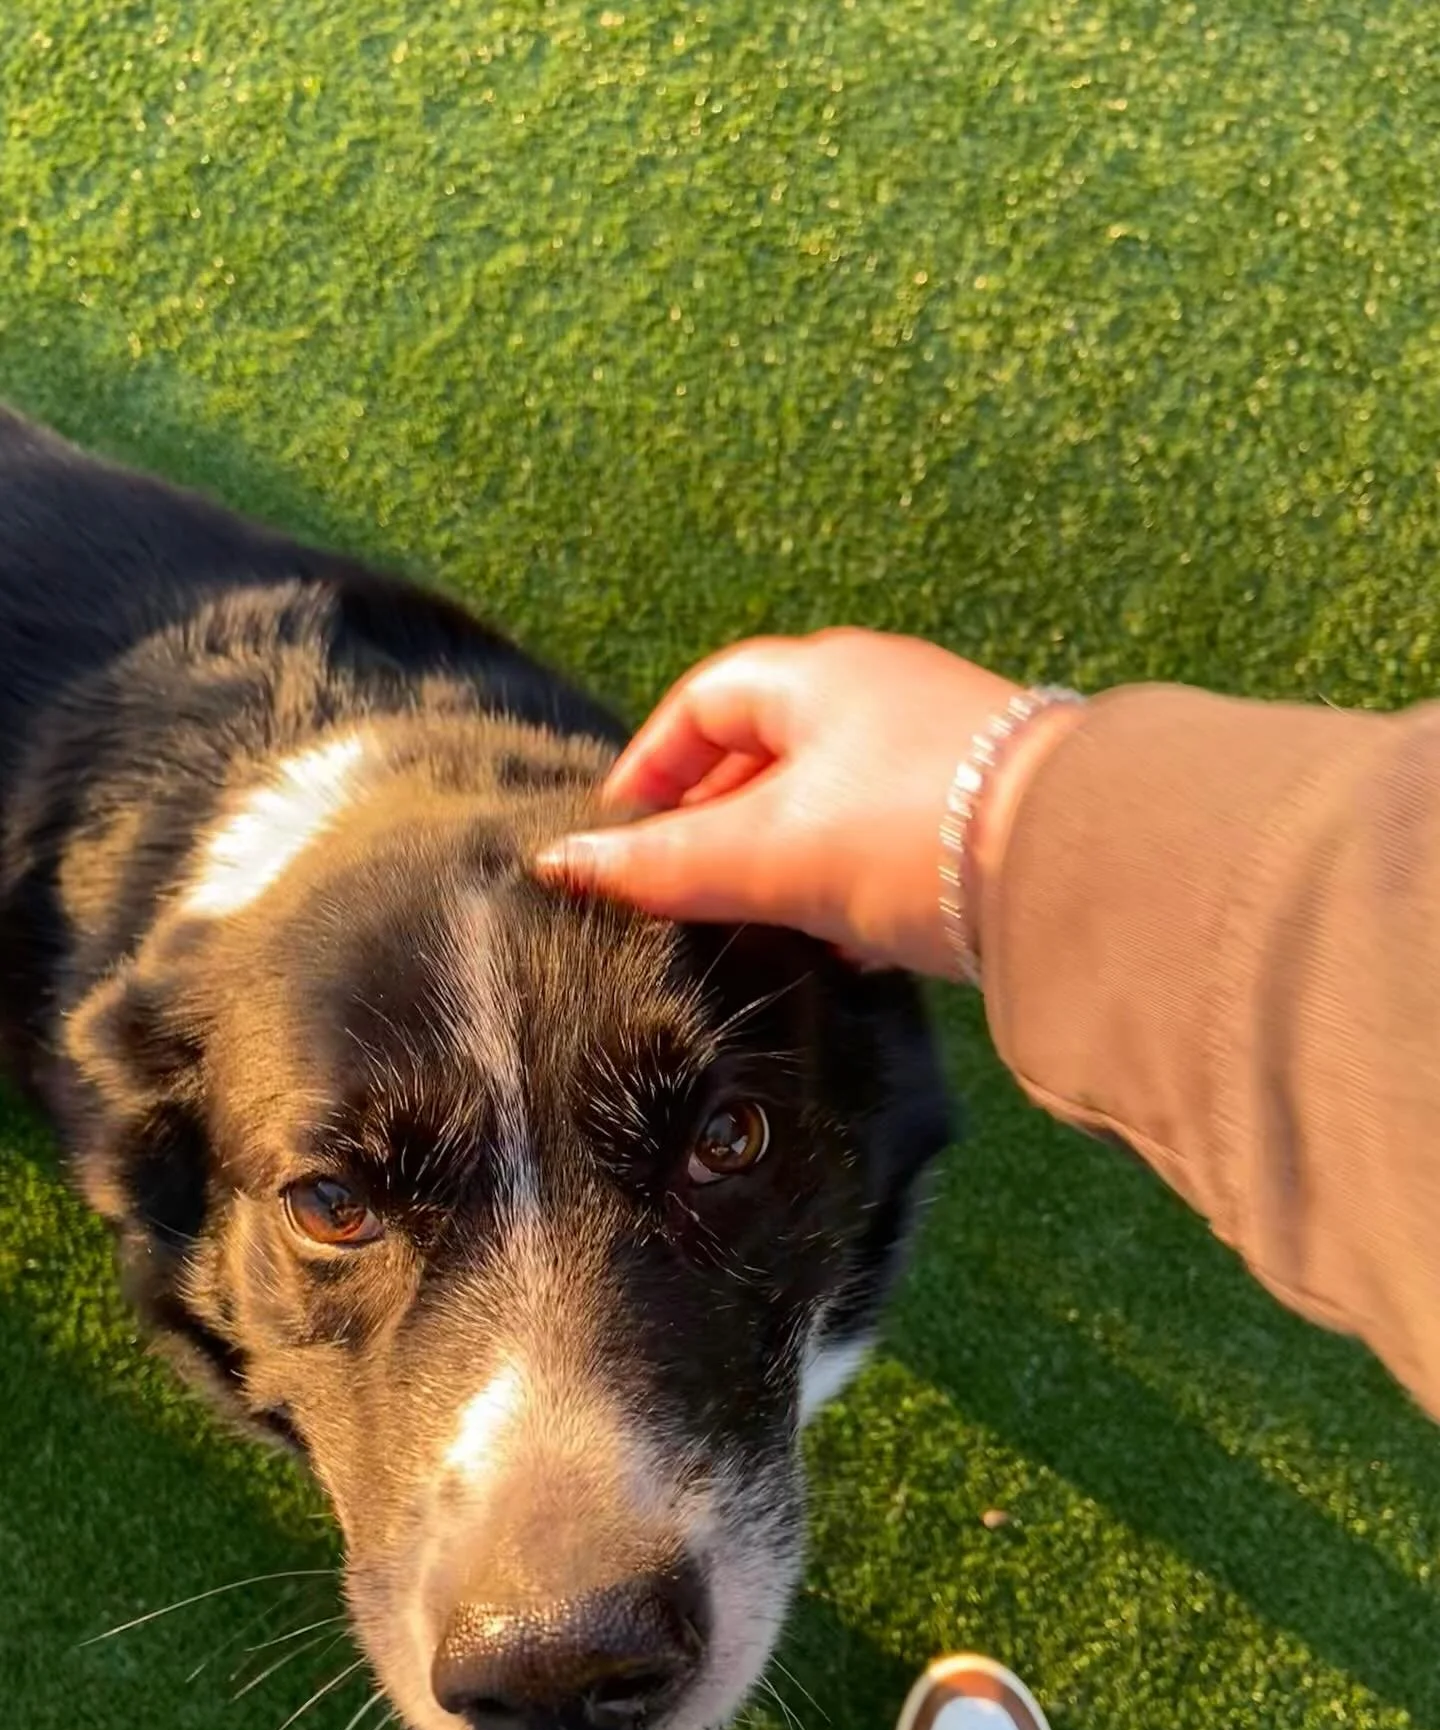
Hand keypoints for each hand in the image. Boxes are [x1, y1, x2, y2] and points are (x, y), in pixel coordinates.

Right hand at [534, 628, 1083, 978]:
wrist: (1087, 862)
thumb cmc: (910, 830)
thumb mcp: (770, 852)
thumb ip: (666, 863)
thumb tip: (563, 864)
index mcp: (822, 678)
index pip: (705, 701)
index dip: (651, 763)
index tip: (618, 833)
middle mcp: (883, 698)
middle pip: (770, 752)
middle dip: (717, 823)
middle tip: (681, 892)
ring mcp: (941, 754)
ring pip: (831, 805)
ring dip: (786, 864)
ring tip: (758, 928)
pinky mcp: (988, 815)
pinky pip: (891, 844)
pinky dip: (853, 888)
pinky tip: (848, 947)